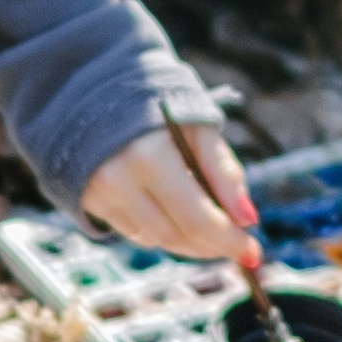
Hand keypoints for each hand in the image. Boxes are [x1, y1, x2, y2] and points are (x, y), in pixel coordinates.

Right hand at [81, 119, 254, 259]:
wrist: (97, 88)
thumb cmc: (159, 105)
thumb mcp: (199, 126)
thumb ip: (224, 172)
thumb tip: (248, 219)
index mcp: (151, 156)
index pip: (196, 217)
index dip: (228, 240)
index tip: (252, 252)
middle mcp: (120, 179)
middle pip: (175, 236)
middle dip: (212, 246)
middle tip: (238, 246)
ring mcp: (100, 193)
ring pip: (154, 240)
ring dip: (188, 243)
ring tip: (211, 229)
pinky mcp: (88, 200)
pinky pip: (133, 232)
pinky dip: (161, 231)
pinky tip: (176, 216)